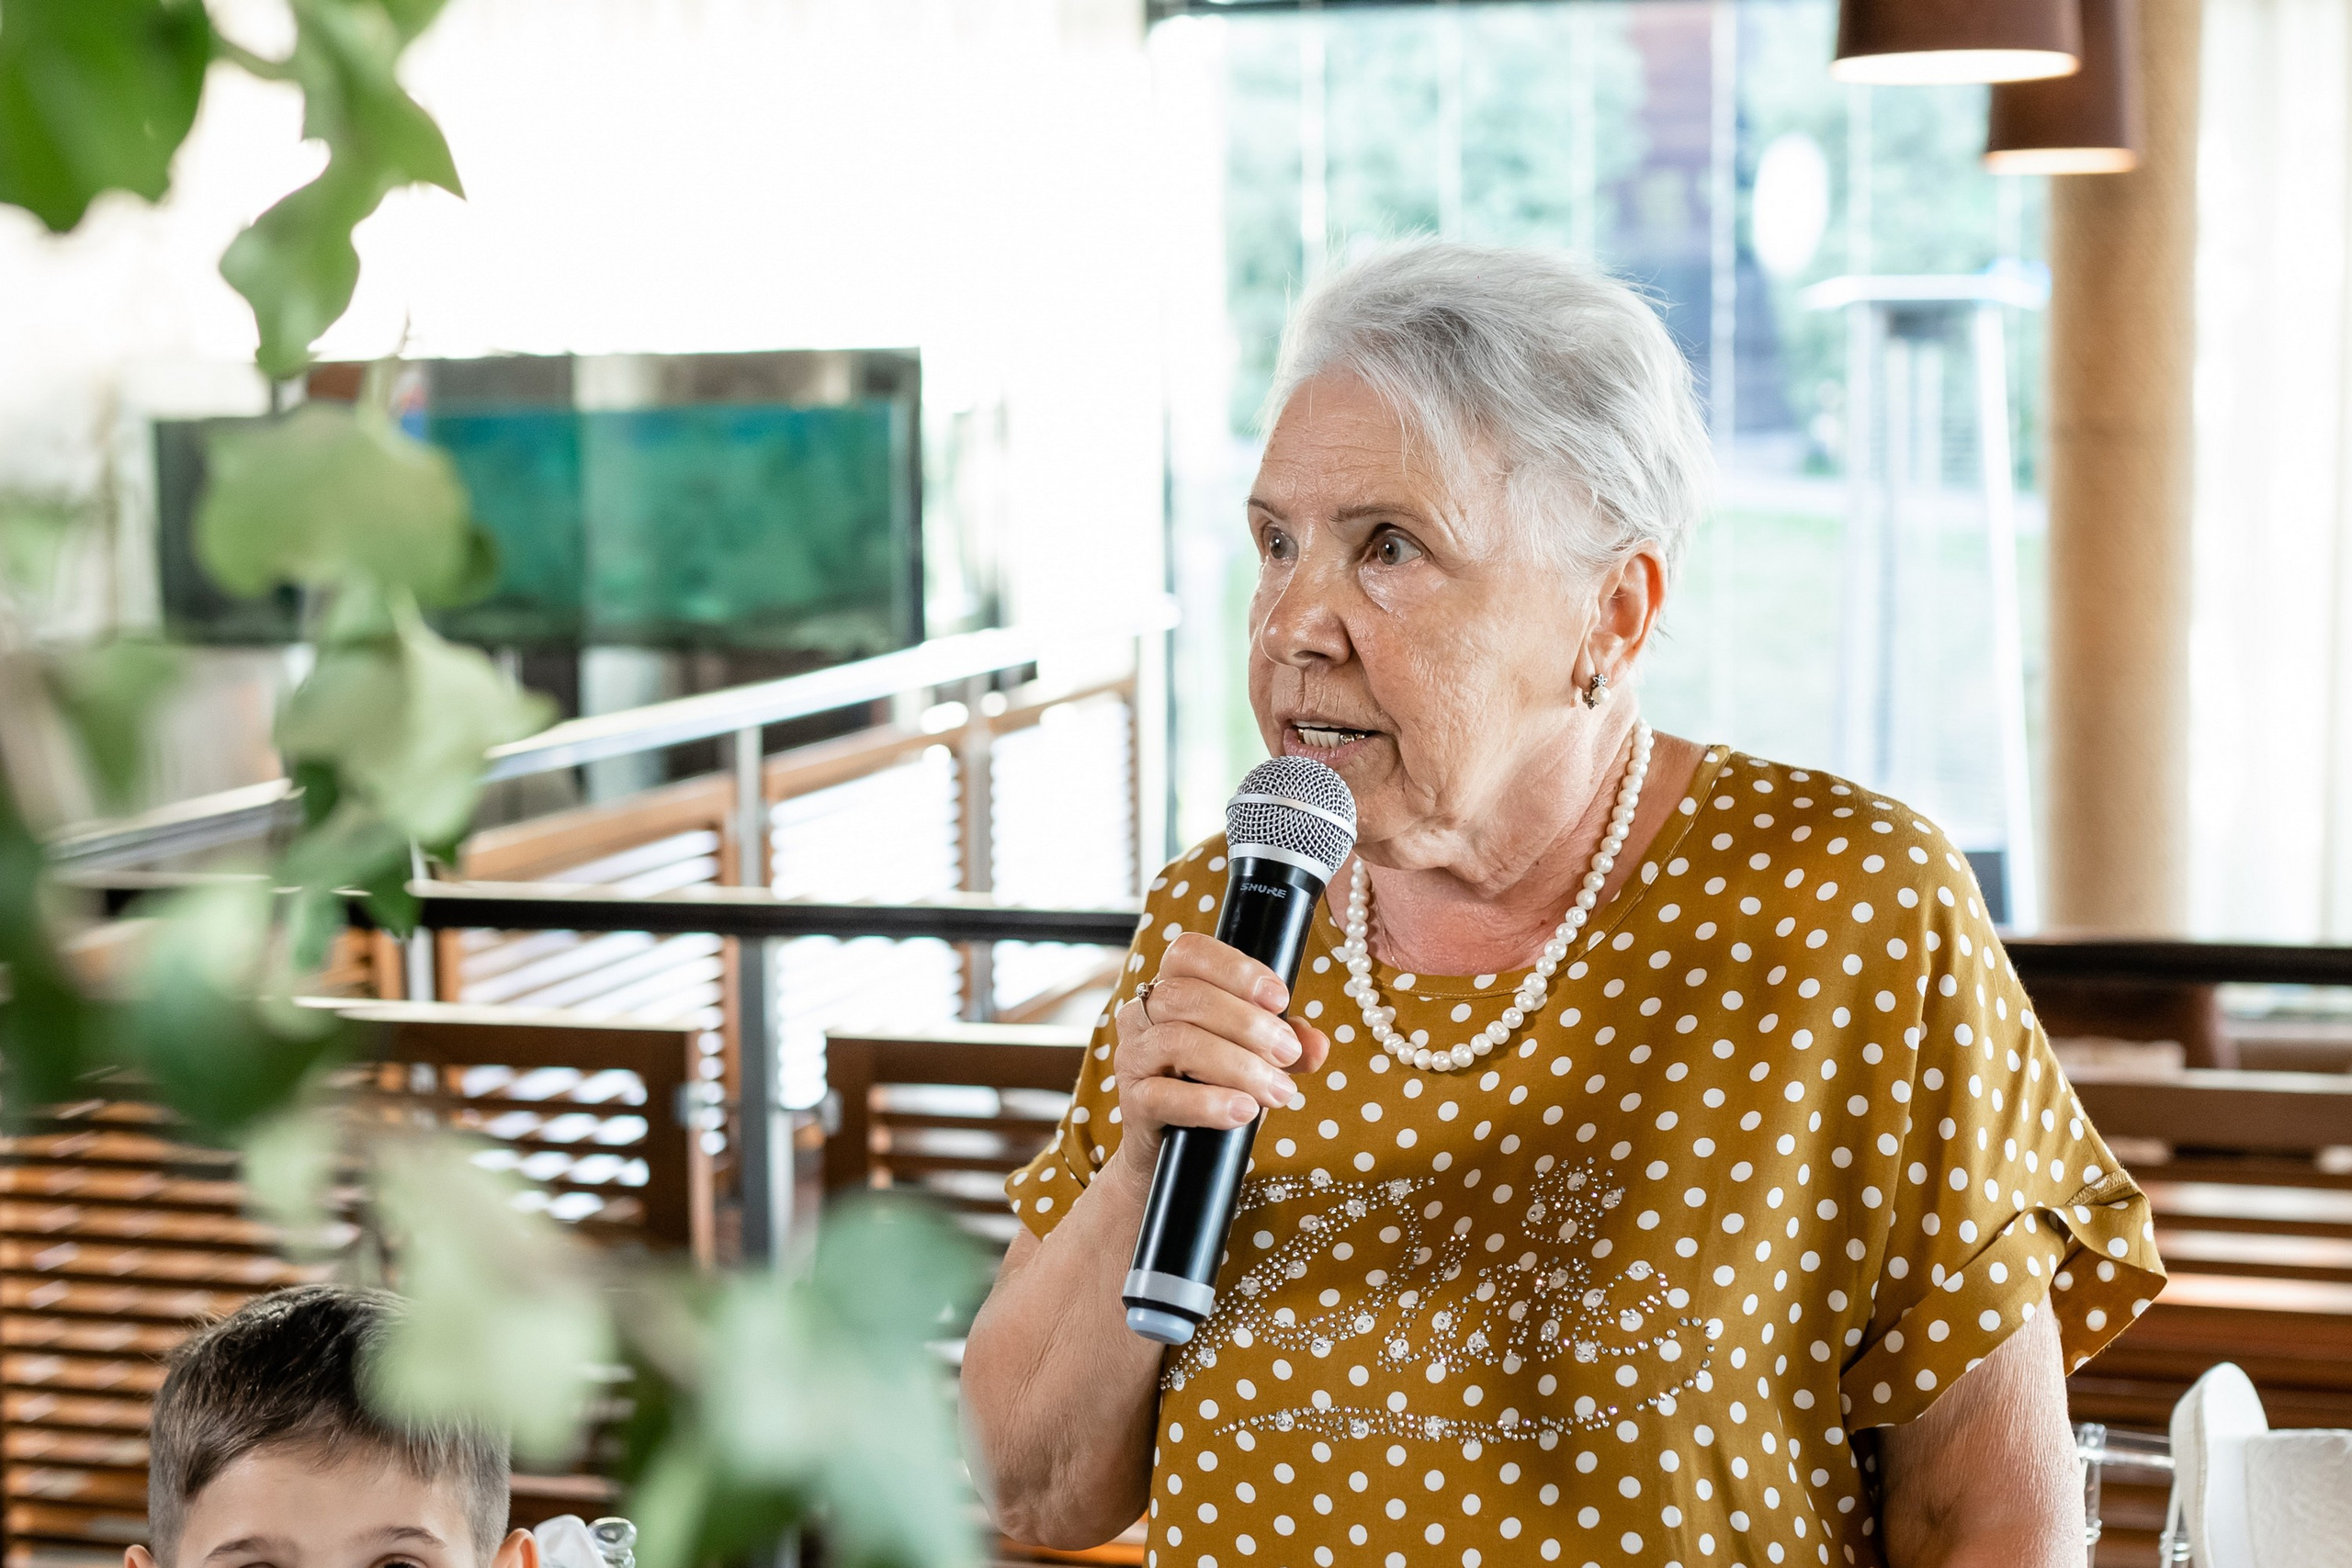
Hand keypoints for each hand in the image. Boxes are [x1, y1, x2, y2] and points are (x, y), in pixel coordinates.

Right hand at [1111, 931, 1329, 1174]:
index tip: (1280, 999)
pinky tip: (1245, 1110)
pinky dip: (1210, 1102)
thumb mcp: (1255, 1060)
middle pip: (1187, 996)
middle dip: (1248, 1023)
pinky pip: (1163, 1095)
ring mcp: (1132, 1058)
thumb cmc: (1212, 1090)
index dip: (1235, 968)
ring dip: (1238, 1065)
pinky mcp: (1131, 1103)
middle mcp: (1140, 1016)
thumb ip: (1286, 1046)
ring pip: (1178, 1042)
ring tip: (1279, 1091)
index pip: (1189, 953)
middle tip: (1288, 1053)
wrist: (1172, 1153)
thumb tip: (1317, 1044)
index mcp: (1169, 990)